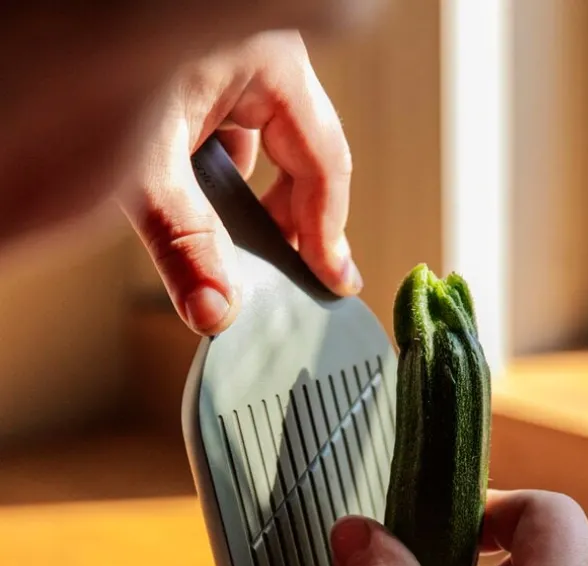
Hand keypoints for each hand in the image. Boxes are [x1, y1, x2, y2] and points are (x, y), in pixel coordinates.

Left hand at [119, 31, 360, 335]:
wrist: (55, 32)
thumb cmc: (97, 62)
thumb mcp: (146, 164)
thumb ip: (184, 240)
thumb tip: (216, 310)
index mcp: (270, 64)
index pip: (325, 162)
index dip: (328, 231)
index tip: (331, 281)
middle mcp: (261, 59)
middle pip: (304, 158)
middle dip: (289, 222)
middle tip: (283, 277)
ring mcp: (235, 64)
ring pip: (268, 150)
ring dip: (250, 203)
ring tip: (234, 250)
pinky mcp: (206, 74)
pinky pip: (235, 135)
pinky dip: (222, 179)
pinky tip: (199, 206)